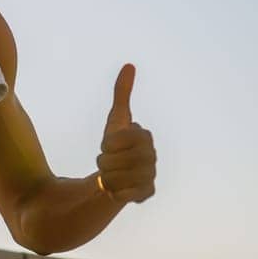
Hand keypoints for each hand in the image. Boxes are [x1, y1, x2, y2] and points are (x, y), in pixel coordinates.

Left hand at [96, 63, 156, 204]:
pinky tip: (117, 188)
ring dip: (107, 176)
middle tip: (107, 162)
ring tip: (111, 174)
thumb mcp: (116, 119)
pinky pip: (123, 193)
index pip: (117, 140)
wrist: (120, 173)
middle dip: (104, 161)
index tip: (107, 145)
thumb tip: (129, 65)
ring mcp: (151, 174)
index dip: (108, 144)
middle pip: (114, 160)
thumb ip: (121, 93)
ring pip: (116, 177)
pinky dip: (114, 191)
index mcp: (145, 136)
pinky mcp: (147, 192)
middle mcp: (153, 156)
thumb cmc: (117, 144)